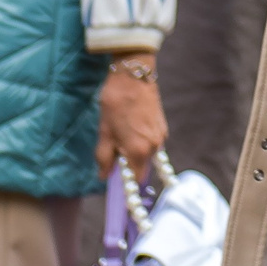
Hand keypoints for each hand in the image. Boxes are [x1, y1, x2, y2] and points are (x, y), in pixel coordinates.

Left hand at [96, 58, 168, 179]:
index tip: (119, 189)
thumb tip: (103, 176)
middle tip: (114, 154)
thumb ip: (104, 158)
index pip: (136, 180)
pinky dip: (141, 142)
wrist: (133, 76)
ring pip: (147, 154)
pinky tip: (130, 127)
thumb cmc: (115, 104)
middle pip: (142, 167)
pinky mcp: (162, 127)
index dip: (127, 186)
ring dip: (135, 152)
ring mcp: (160, 136)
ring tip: (121, 135)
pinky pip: (151, 143)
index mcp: (139, 151)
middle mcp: (154, 146)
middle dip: (129, 166)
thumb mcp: (104, 133)